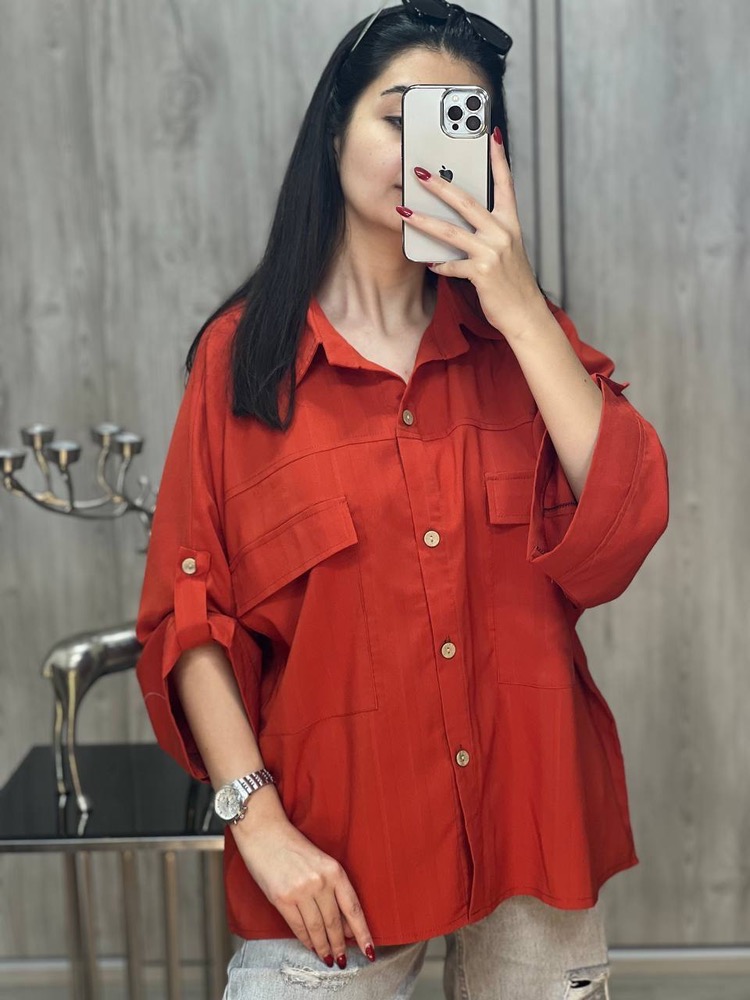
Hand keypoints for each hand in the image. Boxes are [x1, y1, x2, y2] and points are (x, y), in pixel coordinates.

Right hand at [233, 813, 374, 967]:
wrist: (265, 833)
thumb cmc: (293, 847)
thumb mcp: (321, 863)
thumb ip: (334, 890)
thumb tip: (346, 924)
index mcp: (335, 870)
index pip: (353, 908)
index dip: (363, 933)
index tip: (370, 951)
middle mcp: (321, 882)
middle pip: (335, 923)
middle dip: (340, 945)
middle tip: (343, 960)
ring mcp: (301, 891)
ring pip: (318, 929)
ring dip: (324, 948)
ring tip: (329, 959)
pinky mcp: (282, 899)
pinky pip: (299, 927)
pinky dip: (306, 941)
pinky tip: (311, 947)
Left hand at [397, 126, 547, 340]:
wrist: (526, 314)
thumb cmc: (512, 283)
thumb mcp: (507, 251)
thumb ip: (488, 234)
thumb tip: (461, 224)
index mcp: (510, 224)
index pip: (505, 184)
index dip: (498, 159)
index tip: (490, 135)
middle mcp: (503, 233)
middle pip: (467, 201)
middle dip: (440, 185)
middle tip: (420, 172)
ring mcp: (492, 252)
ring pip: (451, 231)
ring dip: (424, 220)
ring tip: (404, 212)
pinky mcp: (482, 272)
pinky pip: (452, 265)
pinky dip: (439, 265)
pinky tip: (430, 263)